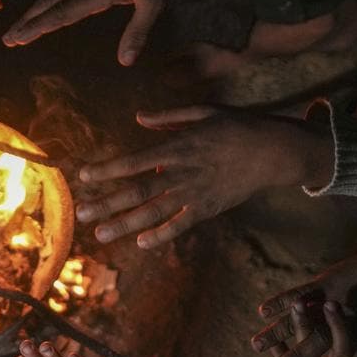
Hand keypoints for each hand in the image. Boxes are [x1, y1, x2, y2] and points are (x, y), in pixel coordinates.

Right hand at [2, 0, 186, 64]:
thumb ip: (137, 32)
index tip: (20, 38)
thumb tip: (126, 62)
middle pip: (49, 3)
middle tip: (7, 40)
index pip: (63, 12)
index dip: (40, 27)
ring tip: (17, 29)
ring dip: (33, 11)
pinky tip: (42, 8)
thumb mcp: (154, 3)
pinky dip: (45, 1)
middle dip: (26, 22)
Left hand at [75, 105, 332, 247]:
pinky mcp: (208, 209)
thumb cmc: (238, 127)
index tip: (84, 176)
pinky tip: (142, 244)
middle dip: (107, 203)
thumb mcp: (203, 112)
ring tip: (101, 234)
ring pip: (154, 212)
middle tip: (81, 213)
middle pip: (138, 192)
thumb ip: (168, 119)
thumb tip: (139, 118)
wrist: (274, 152)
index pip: (134, 162)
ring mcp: (195, 194)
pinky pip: (181, 225)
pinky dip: (162, 235)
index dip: (107, 170)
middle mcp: (182, 174)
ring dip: (126, 224)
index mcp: (178, 148)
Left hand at [271, 301, 356, 356]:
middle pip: (338, 342)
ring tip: (296, 304)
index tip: (344, 307)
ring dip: (304, 327)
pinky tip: (272, 341)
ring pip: (314, 351)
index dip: (347, 328)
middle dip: (333, 318)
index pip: (352, 348)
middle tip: (329, 296)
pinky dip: (283, 356)